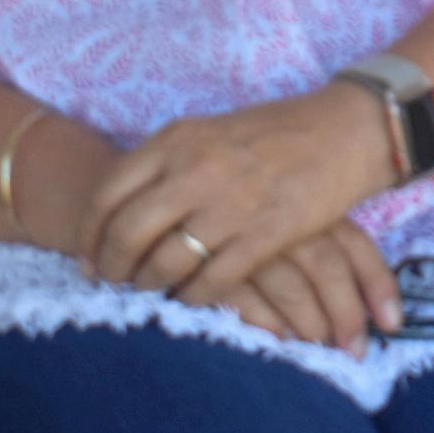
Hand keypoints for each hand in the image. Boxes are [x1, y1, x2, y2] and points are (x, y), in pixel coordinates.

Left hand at [74, 85, 389, 300]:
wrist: (345, 130)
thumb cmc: (276, 131)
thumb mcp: (211, 132)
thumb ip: (170, 163)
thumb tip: (127, 205)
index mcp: (178, 139)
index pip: (110, 192)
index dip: (90, 233)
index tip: (88, 260)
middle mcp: (196, 168)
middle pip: (129, 231)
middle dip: (114, 267)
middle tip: (113, 285)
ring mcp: (231, 202)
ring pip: (167, 261)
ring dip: (151, 287)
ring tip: (150, 296)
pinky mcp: (266, 233)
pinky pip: (213, 280)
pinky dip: (195, 298)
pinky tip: (192, 302)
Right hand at [187, 221, 401, 355]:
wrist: (179, 188)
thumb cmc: (242, 204)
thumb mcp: (286, 211)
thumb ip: (318, 240)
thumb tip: (357, 296)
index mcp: (308, 206)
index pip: (355, 246)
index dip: (378, 286)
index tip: (393, 324)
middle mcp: (284, 220)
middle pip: (328, 269)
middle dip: (347, 315)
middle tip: (354, 352)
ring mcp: (249, 239)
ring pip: (291, 288)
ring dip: (310, 326)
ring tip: (318, 350)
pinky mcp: (212, 261)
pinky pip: (246, 298)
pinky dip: (266, 322)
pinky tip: (276, 339)